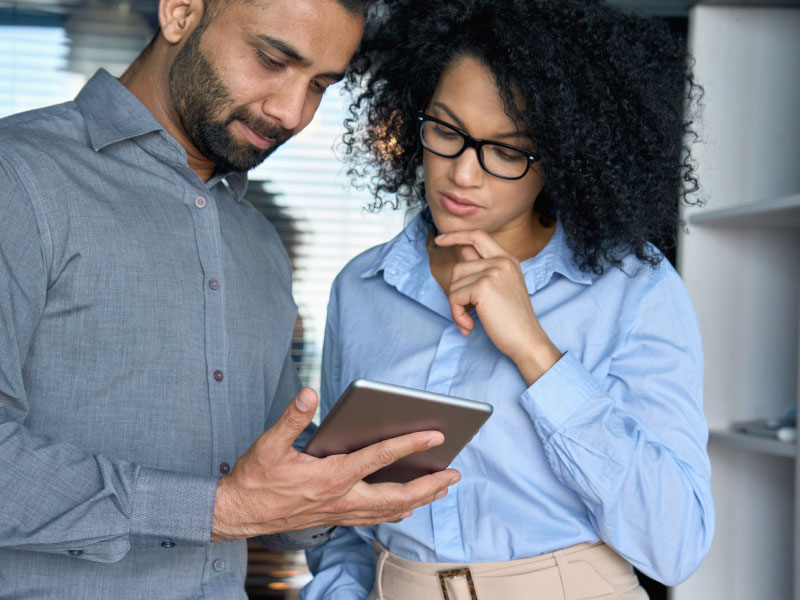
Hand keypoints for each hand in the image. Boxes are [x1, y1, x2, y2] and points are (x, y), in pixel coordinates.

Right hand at [211, 388, 459, 540]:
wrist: (240, 513)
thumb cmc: (256, 478)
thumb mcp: (269, 444)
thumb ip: (292, 418)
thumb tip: (309, 392)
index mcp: (331, 476)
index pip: (379, 457)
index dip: (409, 444)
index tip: (435, 434)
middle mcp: (343, 498)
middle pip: (397, 495)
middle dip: (429, 485)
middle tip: (454, 473)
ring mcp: (342, 512)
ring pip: (390, 510)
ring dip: (419, 499)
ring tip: (442, 488)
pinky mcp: (337, 518)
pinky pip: (376, 517)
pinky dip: (397, 511)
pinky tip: (407, 507)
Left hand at [434, 229, 561, 383]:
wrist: (526, 339)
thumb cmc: (512, 320)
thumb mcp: (501, 286)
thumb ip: (483, 270)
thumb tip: (462, 254)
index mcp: (507, 259)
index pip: (477, 236)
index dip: (456, 235)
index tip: (440, 239)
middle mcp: (501, 261)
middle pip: (459, 267)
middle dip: (455, 292)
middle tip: (464, 312)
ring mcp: (493, 272)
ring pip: (454, 284)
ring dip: (456, 307)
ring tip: (469, 321)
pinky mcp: (483, 287)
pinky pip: (455, 297)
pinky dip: (457, 315)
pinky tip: (470, 326)